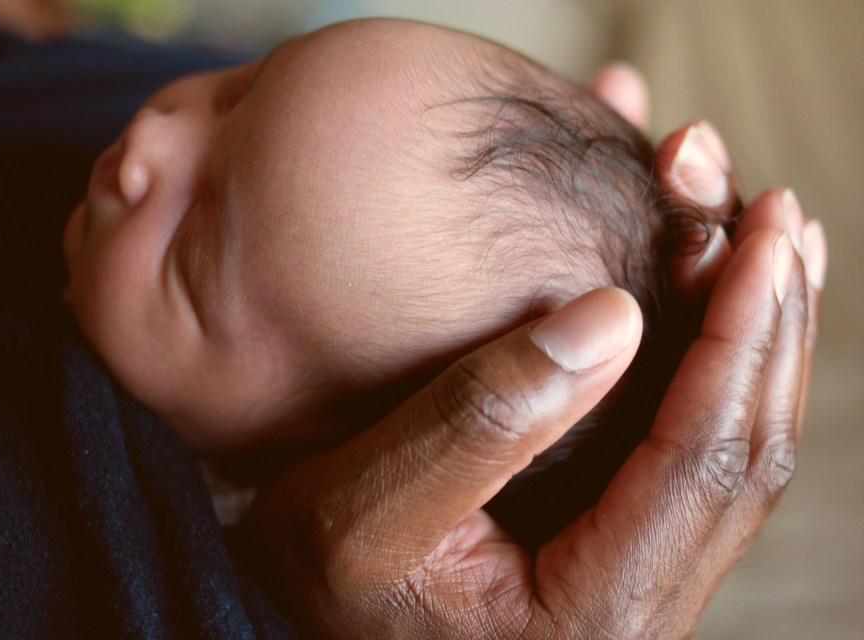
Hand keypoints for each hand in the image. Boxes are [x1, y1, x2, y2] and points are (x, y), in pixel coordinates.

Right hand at [239, 73, 825, 637]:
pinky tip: (734, 314)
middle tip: (778, 217)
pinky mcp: (621, 554)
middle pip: (746, 458)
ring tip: (775, 249)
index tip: (756, 239)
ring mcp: (638, 585)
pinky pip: (702, 460)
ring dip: (762, 345)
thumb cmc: (319, 577)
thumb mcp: (363, 507)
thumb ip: (478, 420)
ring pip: (739, 459)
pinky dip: (727, 375)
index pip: (697, 462)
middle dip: (770, 328)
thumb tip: (614, 316)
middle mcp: (639, 614)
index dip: (736, 340)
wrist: (317, 618)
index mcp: (590, 617)